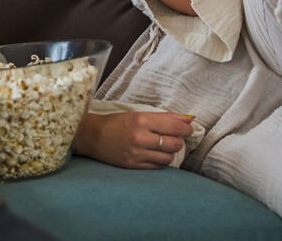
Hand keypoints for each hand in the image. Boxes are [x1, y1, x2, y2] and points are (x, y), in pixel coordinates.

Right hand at [72, 111, 194, 168]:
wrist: (92, 136)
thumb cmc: (116, 122)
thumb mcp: (139, 114)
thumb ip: (164, 117)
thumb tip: (188, 119)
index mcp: (141, 120)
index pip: (175, 127)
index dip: (186, 129)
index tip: (187, 129)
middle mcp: (139, 137)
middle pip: (174, 144)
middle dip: (177, 141)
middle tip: (172, 137)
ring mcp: (136, 153)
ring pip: (168, 157)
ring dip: (169, 152)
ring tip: (161, 147)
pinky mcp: (133, 165)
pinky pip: (157, 166)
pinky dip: (159, 160)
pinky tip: (153, 154)